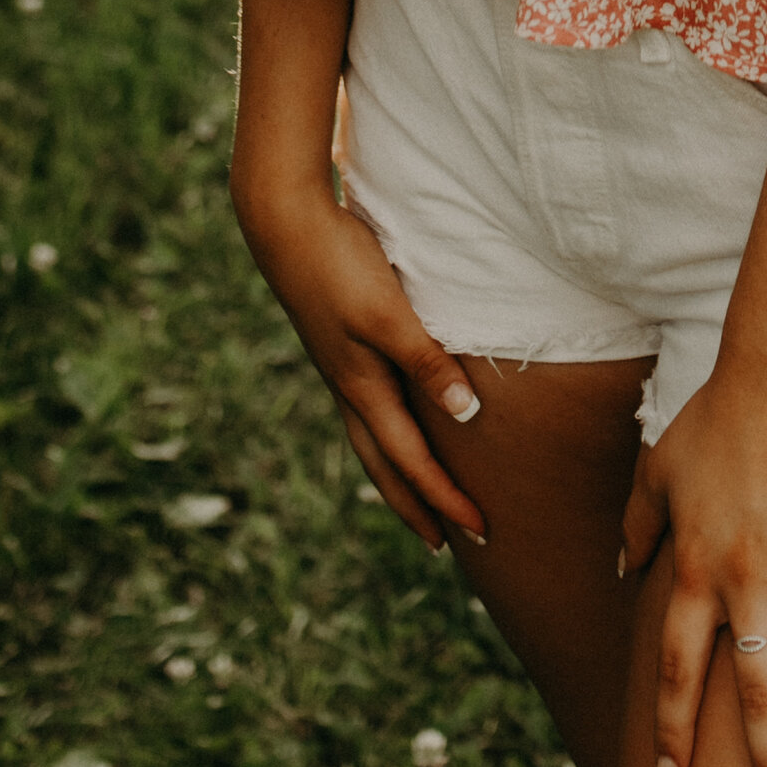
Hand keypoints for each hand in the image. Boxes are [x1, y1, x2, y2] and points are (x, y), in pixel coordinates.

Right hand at [233, 179, 485, 552]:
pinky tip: (397, 420)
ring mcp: (340, 368)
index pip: (412, 462)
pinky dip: (387, 435)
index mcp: (362, 389)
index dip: (446, 500)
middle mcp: (349, 388)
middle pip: (385, 467)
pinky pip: (368, 410)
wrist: (286, 222)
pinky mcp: (339, 345)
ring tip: (419, 498)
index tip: (480, 532)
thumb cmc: (340, 265)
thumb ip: (426, 360)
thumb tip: (466, 415)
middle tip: (445, 545)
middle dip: (417, 507)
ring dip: (398, 476)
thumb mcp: (386, 313)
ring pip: (372, 441)